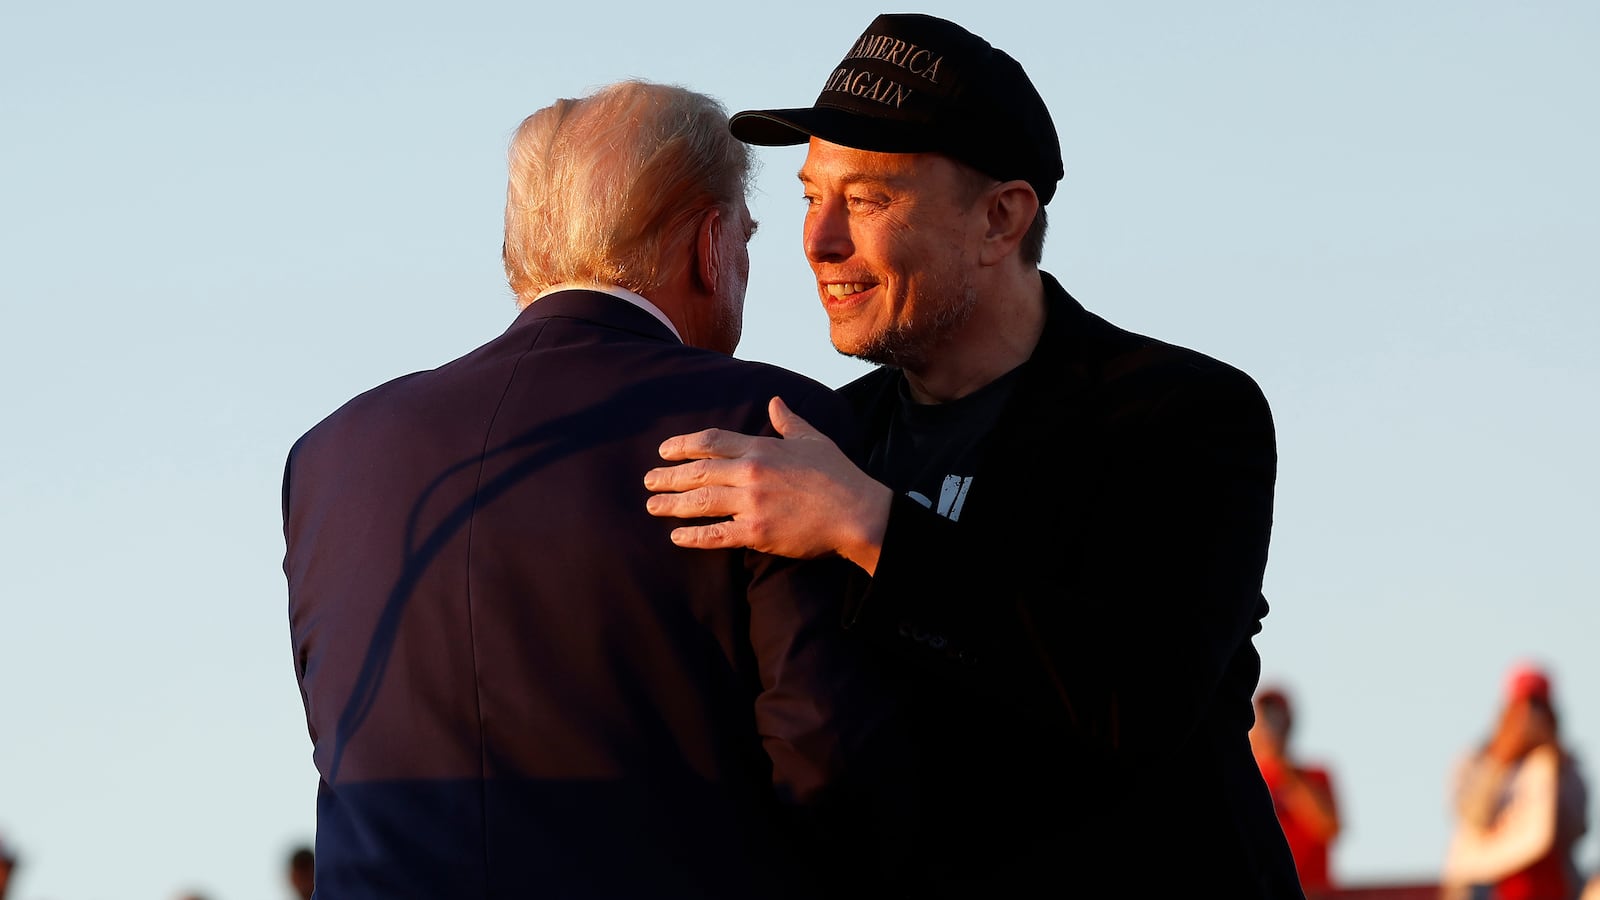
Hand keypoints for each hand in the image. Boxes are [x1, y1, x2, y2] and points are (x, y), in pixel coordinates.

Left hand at [644, 397, 891, 573]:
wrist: (857, 512)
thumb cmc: (838, 475)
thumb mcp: (813, 439)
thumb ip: (788, 421)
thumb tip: (775, 401)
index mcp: (762, 448)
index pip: (712, 442)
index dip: (683, 446)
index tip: (664, 451)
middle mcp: (751, 473)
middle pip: (698, 472)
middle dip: (669, 476)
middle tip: (648, 481)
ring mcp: (752, 503)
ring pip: (701, 503)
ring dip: (672, 505)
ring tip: (653, 506)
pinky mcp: (757, 532)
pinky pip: (717, 535)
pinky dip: (695, 537)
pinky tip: (678, 538)